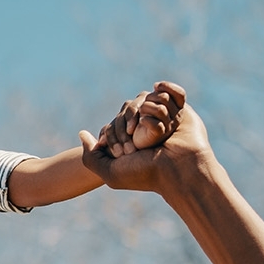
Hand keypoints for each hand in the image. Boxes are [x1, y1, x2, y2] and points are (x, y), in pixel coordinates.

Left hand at [80, 96, 214, 195]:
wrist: (181, 169)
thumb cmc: (145, 173)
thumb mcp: (110, 172)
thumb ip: (91, 156)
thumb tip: (82, 133)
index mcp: (130, 142)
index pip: (112, 125)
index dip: (113, 136)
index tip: (123, 153)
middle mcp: (146, 128)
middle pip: (128, 108)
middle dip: (129, 122)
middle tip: (138, 147)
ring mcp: (164, 117)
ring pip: (146, 98)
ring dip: (150, 111)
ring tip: (159, 133)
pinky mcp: (181, 109)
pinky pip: (167, 90)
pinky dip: (167, 93)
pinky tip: (166, 106)